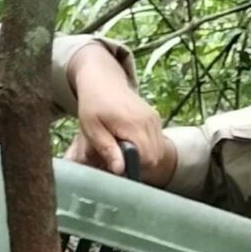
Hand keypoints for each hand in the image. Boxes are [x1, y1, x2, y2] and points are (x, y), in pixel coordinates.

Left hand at [66, 44, 176, 185]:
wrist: (103, 81)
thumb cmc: (93, 105)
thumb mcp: (92, 129)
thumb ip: (107, 149)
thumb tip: (121, 170)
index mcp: (133, 124)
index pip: (146, 158)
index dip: (134, 168)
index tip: (118, 166)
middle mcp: (149, 121)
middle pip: (154, 158)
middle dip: (138, 165)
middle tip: (119, 160)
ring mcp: (155, 119)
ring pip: (158, 152)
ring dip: (143, 158)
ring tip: (124, 151)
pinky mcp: (156, 120)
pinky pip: (157, 143)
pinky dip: (146, 149)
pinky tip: (130, 143)